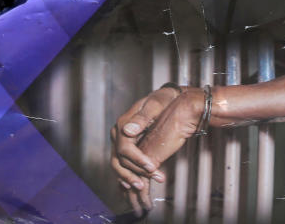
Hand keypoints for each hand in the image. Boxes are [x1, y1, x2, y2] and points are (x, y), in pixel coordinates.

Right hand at [110, 85, 183, 214]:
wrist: (166, 99)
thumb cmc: (163, 100)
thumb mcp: (156, 104)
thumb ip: (142, 117)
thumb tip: (128, 130)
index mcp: (123, 123)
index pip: (125, 148)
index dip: (138, 160)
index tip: (152, 167)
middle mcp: (118, 133)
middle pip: (120, 159)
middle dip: (135, 172)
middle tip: (154, 177)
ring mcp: (120, 141)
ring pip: (118, 164)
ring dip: (129, 177)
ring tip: (142, 186)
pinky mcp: (125, 147)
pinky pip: (122, 164)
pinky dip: (128, 175)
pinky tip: (138, 183)